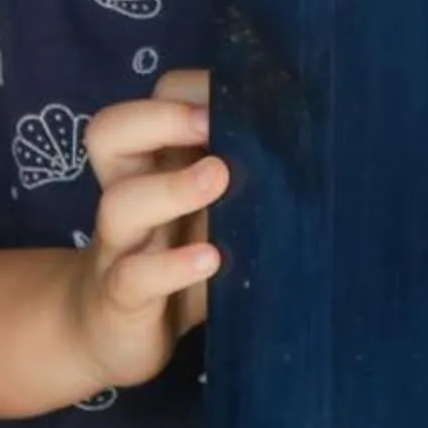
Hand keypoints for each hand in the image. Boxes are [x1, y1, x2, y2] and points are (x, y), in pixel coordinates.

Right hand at [58, 69, 226, 395]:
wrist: (112, 336)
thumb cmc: (174, 259)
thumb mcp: (208, 213)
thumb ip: (240, 179)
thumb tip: (318, 145)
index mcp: (148, 163)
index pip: (153, 102)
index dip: (190, 91)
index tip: (243, 97)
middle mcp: (126, 193)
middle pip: (108, 134)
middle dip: (160, 118)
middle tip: (212, 124)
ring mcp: (118, 246)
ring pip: (120, 203)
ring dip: (172, 187)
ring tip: (218, 178)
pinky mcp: (120, 298)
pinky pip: (134, 276)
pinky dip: (172, 265)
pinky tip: (210, 259)